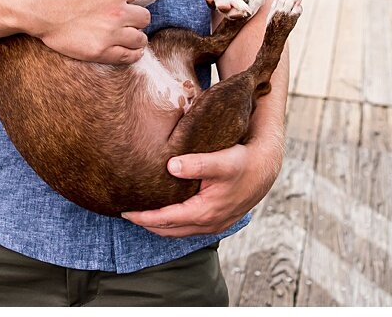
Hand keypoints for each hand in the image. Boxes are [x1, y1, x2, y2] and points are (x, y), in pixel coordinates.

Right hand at [28, 0, 148, 64]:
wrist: (37, 4)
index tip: (120, 0)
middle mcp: (118, 13)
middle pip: (143, 17)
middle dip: (135, 16)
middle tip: (126, 18)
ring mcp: (111, 34)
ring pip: (140, 38)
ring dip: (137, 35)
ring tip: (130, 36)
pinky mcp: (100, 51)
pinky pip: (128, 56)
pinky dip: (133, 53)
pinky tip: (131, 51)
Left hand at [121, 135, 282, 236]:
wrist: (266, 167)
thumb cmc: (243, 162)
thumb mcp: (222, 161)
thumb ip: (197, 164)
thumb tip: (171, 165)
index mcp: (205, 212)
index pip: (166, 220)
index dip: (144, 217)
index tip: (125, 211)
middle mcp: (208, 223)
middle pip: (169, 230)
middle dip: (146, 223)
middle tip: (126, 213)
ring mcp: (214, 224)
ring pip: (178, 231)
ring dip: (159, 225)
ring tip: (140, 214)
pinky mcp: (217, 219)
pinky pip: (188, 227)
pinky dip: (172, 224)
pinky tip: (164, 212)